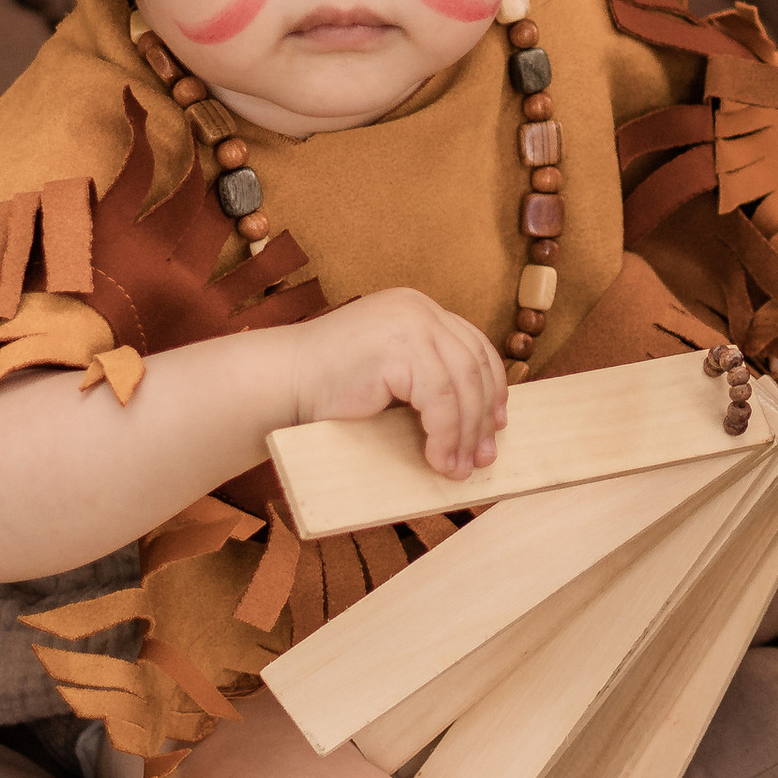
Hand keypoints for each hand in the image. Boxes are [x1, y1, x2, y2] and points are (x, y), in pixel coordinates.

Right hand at [286, 288, 508, 476]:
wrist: (280, 385)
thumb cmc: (327, 390)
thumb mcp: (389, 377)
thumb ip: (424, 382)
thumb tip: (476, 424)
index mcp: (415, 310)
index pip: (473, 345)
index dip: (492, 386)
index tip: (497, 424)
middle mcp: (417, 308)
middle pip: (474, 364)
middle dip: (483, 415)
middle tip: (483, 458)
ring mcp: (409, 323)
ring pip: (462, 385)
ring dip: (464, 434)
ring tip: (457, 469)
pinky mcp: (399, 348)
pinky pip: (440, 400)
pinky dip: (445, 435)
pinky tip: (438, 461)